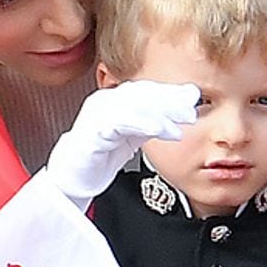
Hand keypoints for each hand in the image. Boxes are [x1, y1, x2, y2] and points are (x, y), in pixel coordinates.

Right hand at [43, 80, 200, 202]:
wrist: (73, 176)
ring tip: (177, 127)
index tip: (193, 96)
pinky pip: (117, 123)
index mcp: (114, 98)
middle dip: (168, 102)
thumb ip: (155, 121)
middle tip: (190, 111)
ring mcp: (96, 114)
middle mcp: (104, 101)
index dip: (170, 92)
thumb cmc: (102, 154)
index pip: (147, 90)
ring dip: (158, 116)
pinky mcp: (91, 131)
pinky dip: (139, 124)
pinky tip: (156, 129)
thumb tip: (185, 108)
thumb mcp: (134, 134)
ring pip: (131, 107)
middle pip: (141, 95)